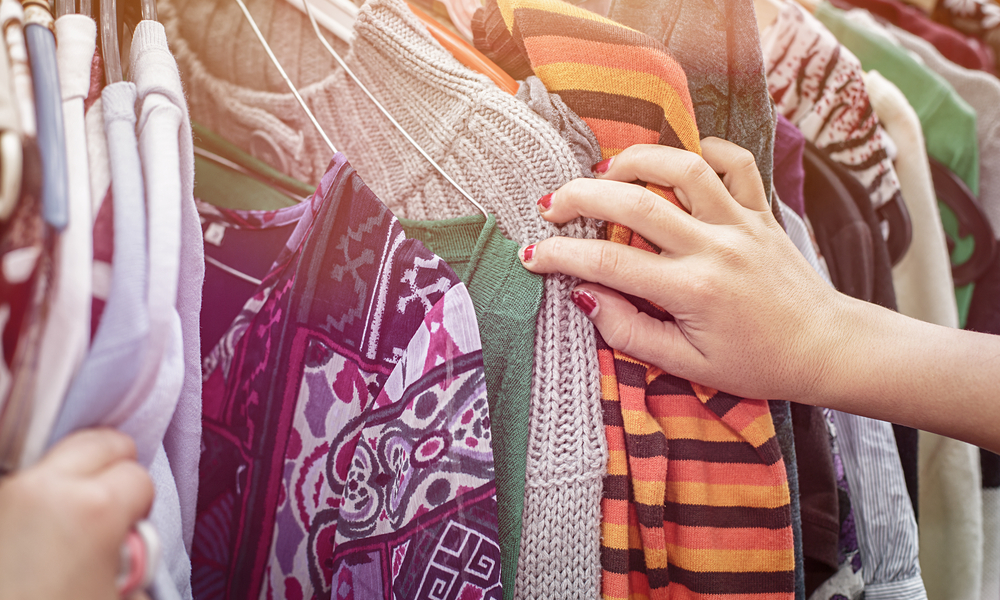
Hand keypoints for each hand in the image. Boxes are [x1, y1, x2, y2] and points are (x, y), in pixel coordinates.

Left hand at [0, 428, 154, 599]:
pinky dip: (28, 498)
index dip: (139, 508)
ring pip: (52, 456)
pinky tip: (27, 534)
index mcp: (94, 509)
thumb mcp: (117, 596)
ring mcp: (3, 492)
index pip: (137, 476)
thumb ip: (135, 563)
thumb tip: (127, 547)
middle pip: (99, 442)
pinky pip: (15, 483)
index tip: (129, 532)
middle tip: (105, 511)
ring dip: (66, 479)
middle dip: (111, 470)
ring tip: (61, 523)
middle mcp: (43, 488)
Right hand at [519, 138, 855, 402]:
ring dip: (636, 160)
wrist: (826, 348)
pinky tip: (674, 161)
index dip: (562, 256)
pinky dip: (703, 150)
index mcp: (692, 290)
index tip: (532, 255)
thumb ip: (630, 332)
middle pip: (636, 203)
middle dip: (583, 195)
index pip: (610, 265)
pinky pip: (735, 163)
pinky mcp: (761, 211)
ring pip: (684, 168)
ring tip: (605, 169)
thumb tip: (585, 297)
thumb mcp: (687, 365)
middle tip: (551, 203)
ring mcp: (741, 223)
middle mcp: (714, 247)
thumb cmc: (756, 364)